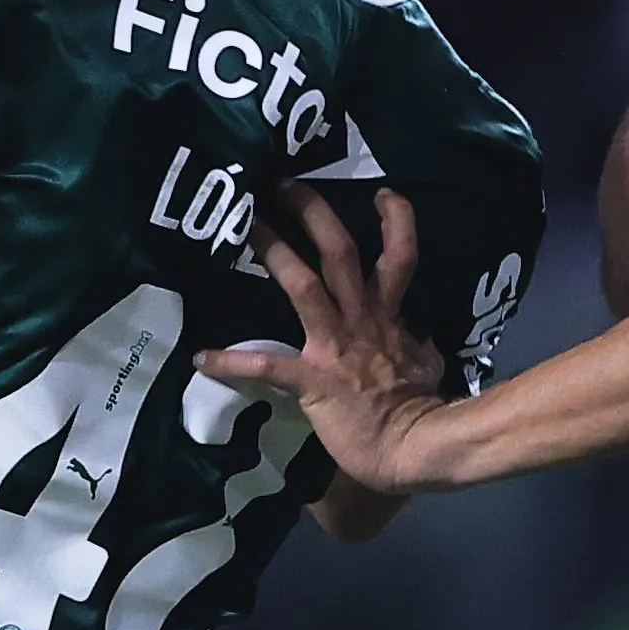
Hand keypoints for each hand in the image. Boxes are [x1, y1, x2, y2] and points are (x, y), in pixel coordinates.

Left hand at [196, 187, 448, 493]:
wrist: (415, 446)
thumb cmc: (420, 408)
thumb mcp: (427, 364)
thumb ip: (416, 342)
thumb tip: (418, 336)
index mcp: (389, 315)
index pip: (400, 255)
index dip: (395, 220)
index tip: (380, 193)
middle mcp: (360, 319)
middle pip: (340, 252)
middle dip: (313, 213)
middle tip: (284, 183)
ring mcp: (335, 345)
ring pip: (303, 284)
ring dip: (274, 252)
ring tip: (245, 225)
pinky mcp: (313, 378)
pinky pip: (266, 365)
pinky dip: (231, 362)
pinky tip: (201, 359)